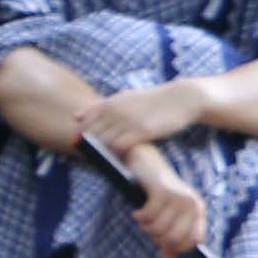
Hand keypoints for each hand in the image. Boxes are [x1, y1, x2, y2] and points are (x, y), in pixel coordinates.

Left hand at [79, 81, 201, 160]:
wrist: (181, 98)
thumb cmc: (151, 100)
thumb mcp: (123, 97)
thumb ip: (99, 107)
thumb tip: (75, 117)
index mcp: (109, 103)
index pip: (84, 123)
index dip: (82, 137)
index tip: (87, 146)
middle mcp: (115, 111)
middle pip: (91, 135)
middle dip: (91, 147)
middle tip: (97, 157)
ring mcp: (127, 121)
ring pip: (103, 142)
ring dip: (104, 152)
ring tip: (110, 159)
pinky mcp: (142, 131)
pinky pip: (120, 146)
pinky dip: (117, 154)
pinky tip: (122, 157)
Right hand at [128, 149, 208, 257]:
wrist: (148, 163)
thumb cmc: (158, 193)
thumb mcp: (169, 216)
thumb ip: (171, 239)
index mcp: (199, 210)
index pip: (194, 240)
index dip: (178, 247)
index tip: (164, 244)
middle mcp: (192, 204)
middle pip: (174, 238)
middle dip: (157, 238)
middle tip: (149, 230)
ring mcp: (178, 196)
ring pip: (159, 228)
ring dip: (146, 228)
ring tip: (143, 220)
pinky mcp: (162, 191)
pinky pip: (149, 216)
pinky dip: (140, 218)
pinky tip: (137, 213)